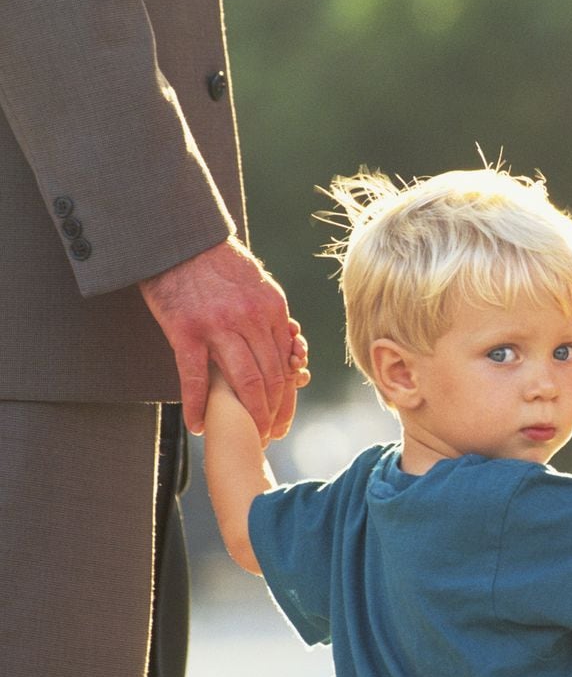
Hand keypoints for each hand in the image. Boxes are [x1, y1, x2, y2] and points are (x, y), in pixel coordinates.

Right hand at [139, 237, 296, 441]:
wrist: (177, 239)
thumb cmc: (217, 266)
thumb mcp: (257, 286)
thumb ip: (272, 319)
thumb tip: (289, 349)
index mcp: (273, 309)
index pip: (287, 364)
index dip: (288, 397)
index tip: (284, 419)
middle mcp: (251, 319)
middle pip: (271, 379)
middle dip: (273, 414)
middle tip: (270, 436)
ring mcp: (218, 326)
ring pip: (244, 383)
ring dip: (248, 417)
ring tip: (246, 437)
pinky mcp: (185, 331)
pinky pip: (195, 378)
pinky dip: (197, 406)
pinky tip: (198, 426)